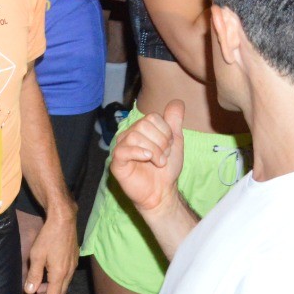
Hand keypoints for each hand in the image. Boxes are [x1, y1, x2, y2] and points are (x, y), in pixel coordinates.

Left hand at [25, 206, 79, 293]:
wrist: (64, 220)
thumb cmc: (48, 237)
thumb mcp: (36, 256)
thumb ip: (34, 275)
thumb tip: (30, 291)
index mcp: (60, 274)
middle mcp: (69, 272)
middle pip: (60, 292)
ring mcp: (73, 265)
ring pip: (63, 283)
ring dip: (52, 289)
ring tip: (39, 289)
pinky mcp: (74, 258)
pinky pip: (66, 275)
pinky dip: (57, 280)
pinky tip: (49, 276)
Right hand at [109, 101, 185, 219]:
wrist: (162, 192)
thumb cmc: (165, 169)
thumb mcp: (175, 142)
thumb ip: (174, 121)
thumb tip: (177, 102)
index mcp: (141, 130)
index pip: (153, 117)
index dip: (166, 132)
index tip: (168, 148)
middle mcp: (128, 136)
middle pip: (143, 125)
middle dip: (161, 142)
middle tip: (163, 157)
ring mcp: (121, 148)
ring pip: (135, 136)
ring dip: (154, 151)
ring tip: (158, 162)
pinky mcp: (117, 162)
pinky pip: (123, 150)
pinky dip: (139, 152)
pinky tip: (148, 158)